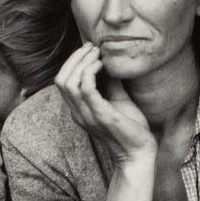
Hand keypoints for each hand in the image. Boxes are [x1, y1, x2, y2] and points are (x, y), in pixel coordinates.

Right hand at [55, 43, 156, 164]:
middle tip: (92, 47)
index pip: (62, 82)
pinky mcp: (100, 115)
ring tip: (97, 53)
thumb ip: (110, 83)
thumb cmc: (130, 128)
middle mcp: (78, 113)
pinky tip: (103, 65)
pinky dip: (91, 72)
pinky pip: (86, 89)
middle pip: (60, 79)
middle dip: (74, 58)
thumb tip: (110, 63)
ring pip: (68, 82)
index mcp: (79, 110)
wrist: (139, 153)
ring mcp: (87, 115)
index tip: (90, 50)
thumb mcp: (118, 100)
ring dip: (82, 62)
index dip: (72, 62)